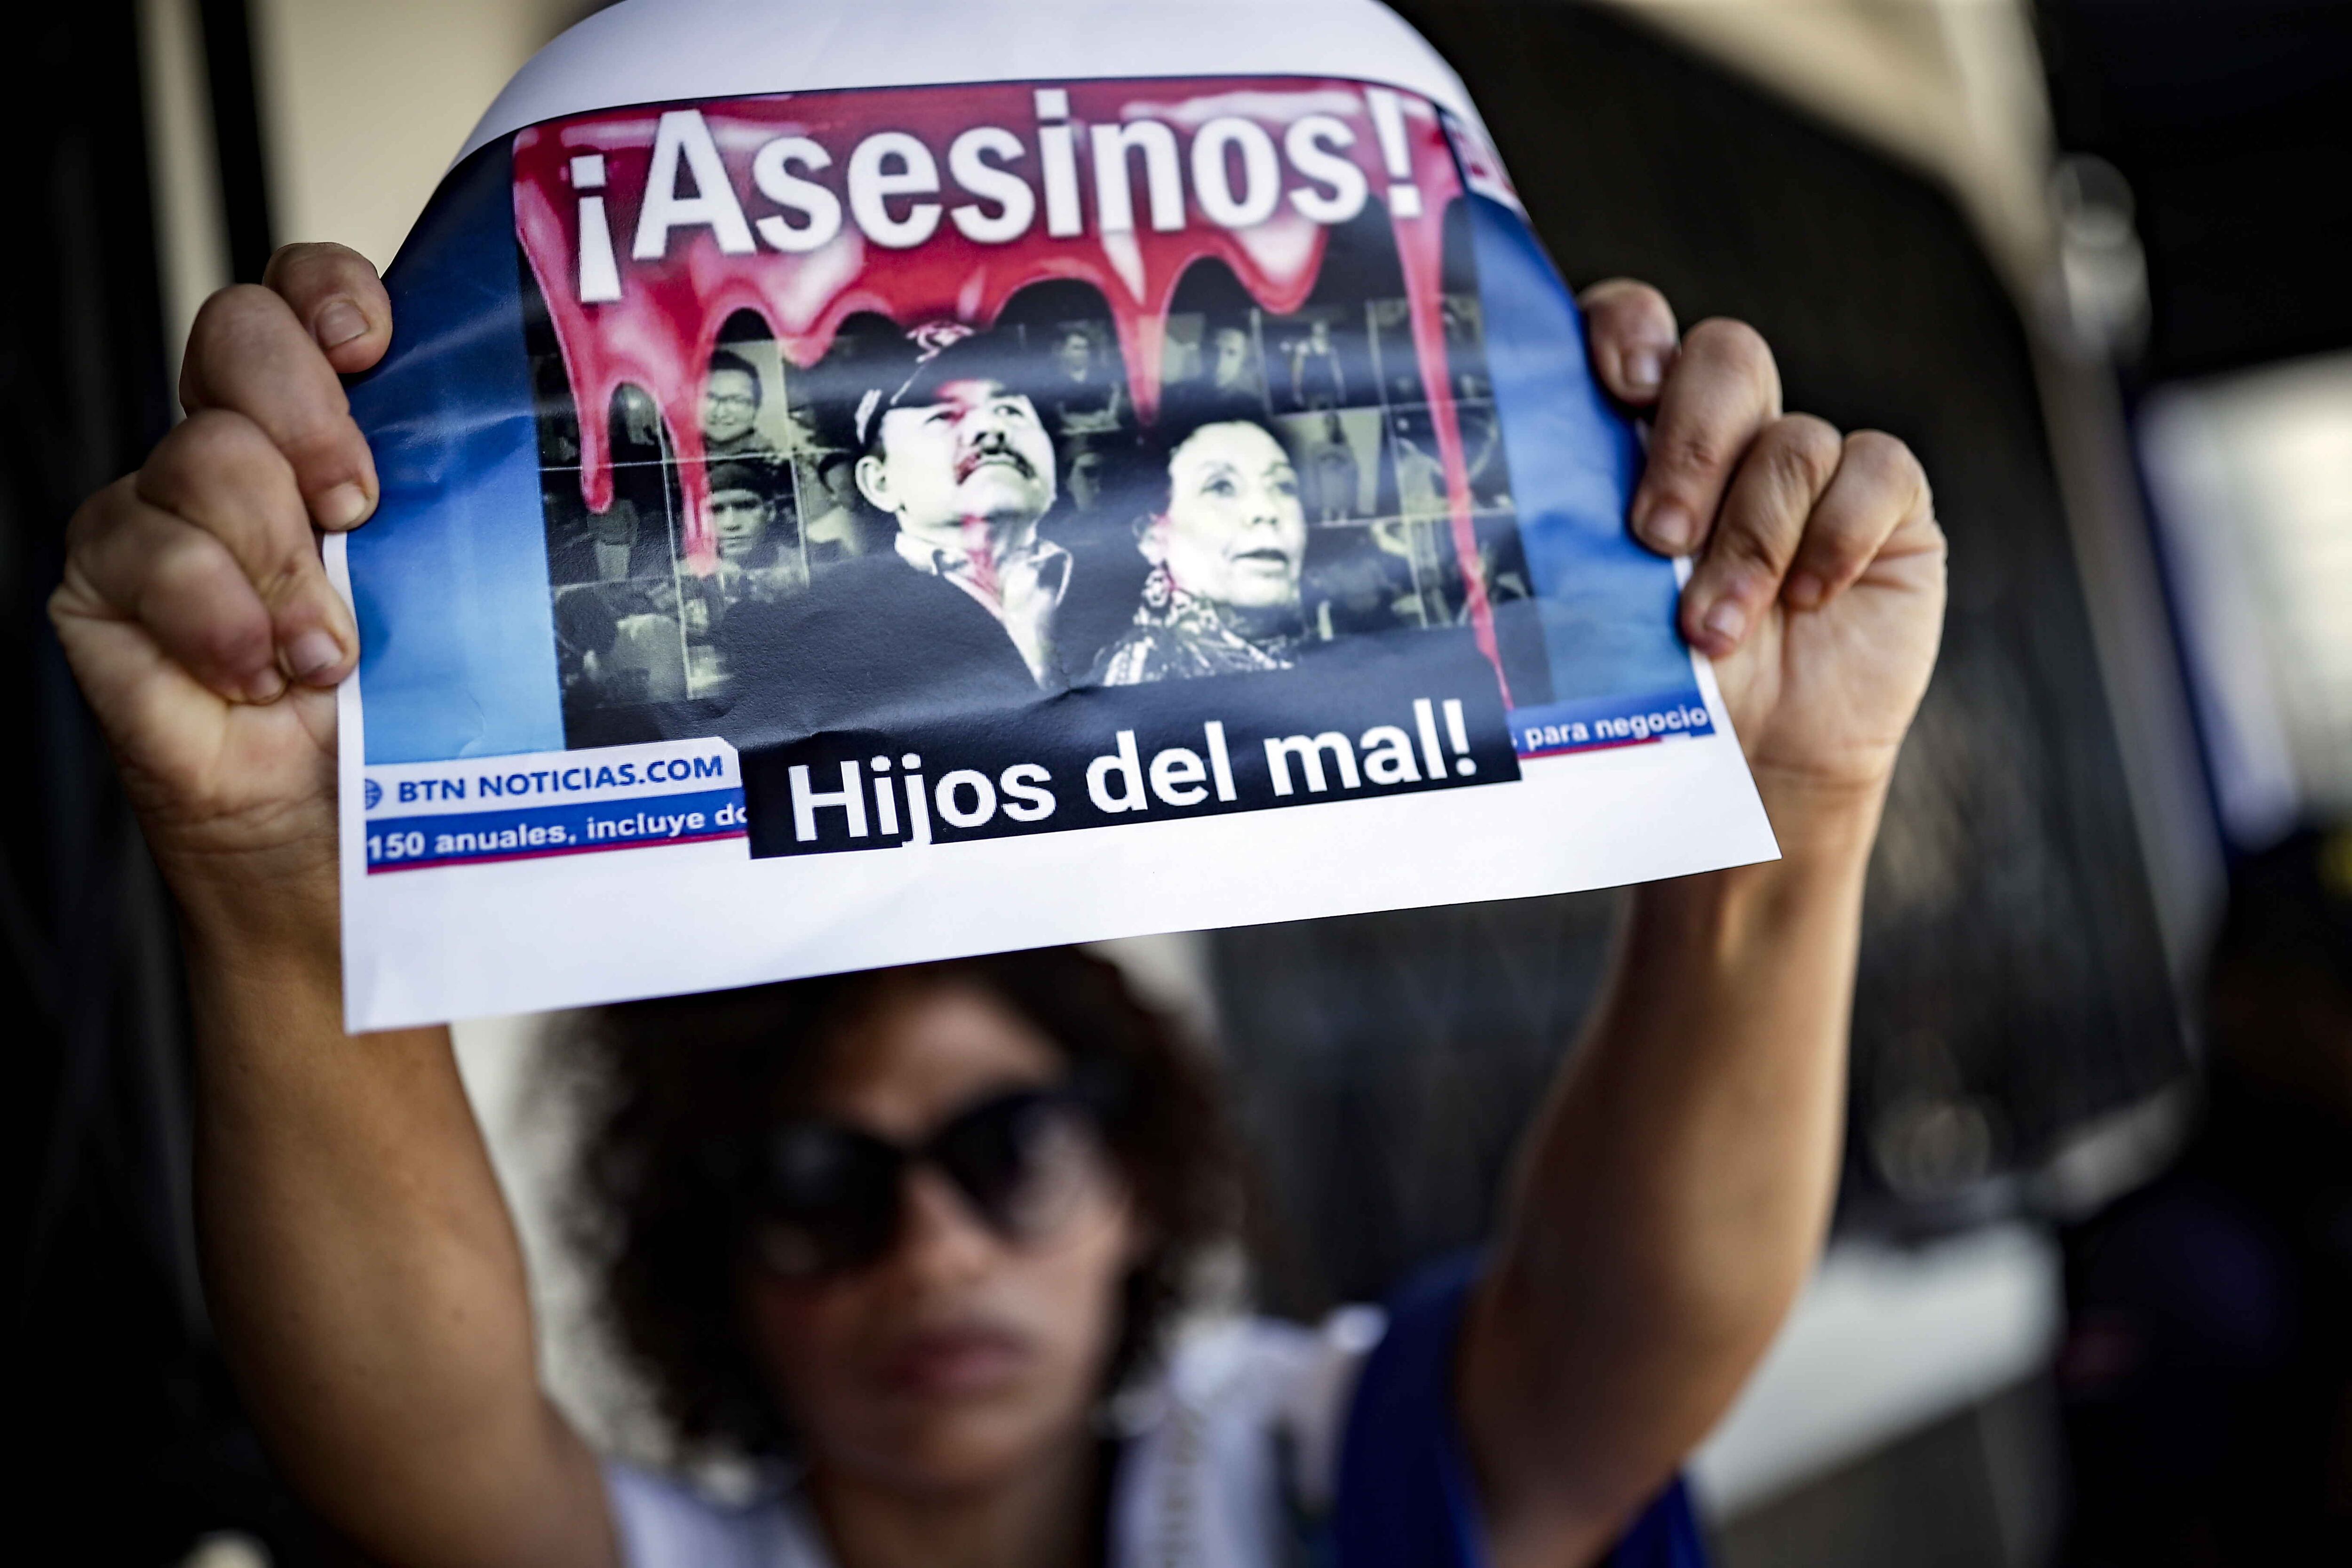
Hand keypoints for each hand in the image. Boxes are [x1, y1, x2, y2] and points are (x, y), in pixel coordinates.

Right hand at [50, 244, 392, 946]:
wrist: (347, 843)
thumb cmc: (408, 719)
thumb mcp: (452, 597)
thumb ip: (455, 513)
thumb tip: (527, 458)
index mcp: (328, 431)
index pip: (306, 297)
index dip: (331, 293)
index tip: (378, 347)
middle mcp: (239, 452)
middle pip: (238, 334)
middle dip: (307, 413)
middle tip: (359, 510)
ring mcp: (165, 513)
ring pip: (202, 451)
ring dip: (278, 558)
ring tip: (327, 651)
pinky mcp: (106, 583)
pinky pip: (144, 548)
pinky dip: (216, 617)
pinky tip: (260, 674)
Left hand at [1580, 280, 1945, 825]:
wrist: (1741, 770)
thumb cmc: (1651, 687)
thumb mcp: (1596, 608)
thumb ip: (1573, 533)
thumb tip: (1507, 496)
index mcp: (1639, 433)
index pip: (1634, 327)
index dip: (1627, 327)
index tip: (1621, 384)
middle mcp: (1727, 430)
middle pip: (1725, 357)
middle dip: (1691, 443)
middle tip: (1656, 537)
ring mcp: (1810, 462)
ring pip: (1795, 437)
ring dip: (1750, 539)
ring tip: (1712, 632)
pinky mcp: (1887, 502)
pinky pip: (1875, 470)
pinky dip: (1836, 537)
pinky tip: (1809, 600)